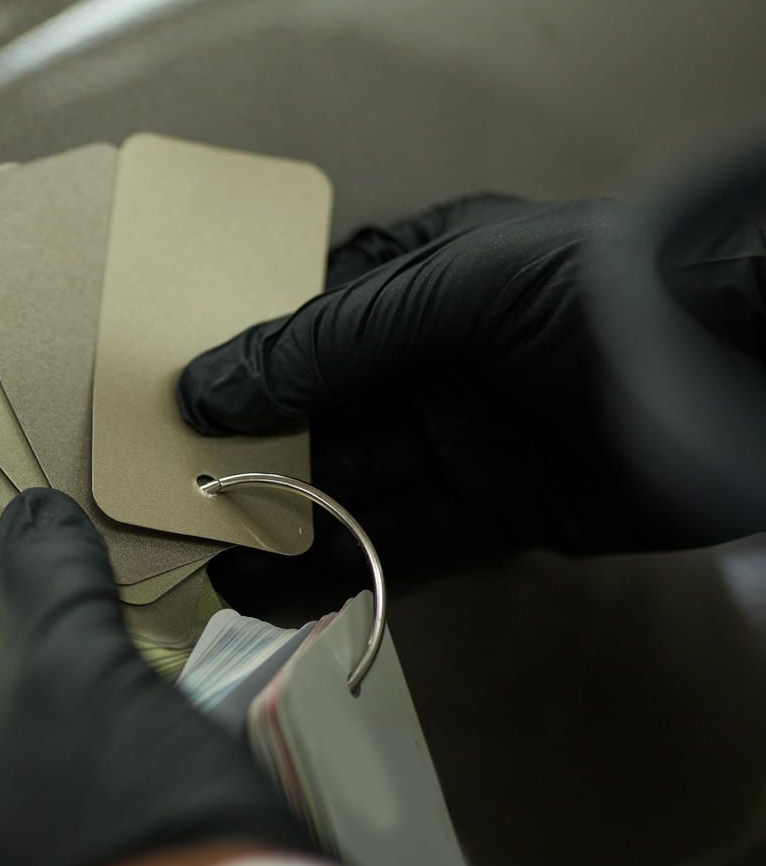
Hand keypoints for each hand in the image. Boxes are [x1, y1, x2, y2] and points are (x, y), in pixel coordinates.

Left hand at [0, 489, 308, 865]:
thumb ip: (48, 588)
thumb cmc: (123, 819)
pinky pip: (77, 864)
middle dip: (10, 704)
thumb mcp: (82, 676)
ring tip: (101, 691)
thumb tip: (33, 516)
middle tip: (43, 638)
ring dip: (62, 760)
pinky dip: (99, 816)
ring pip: (26, 818)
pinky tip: (141, 773)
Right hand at [177, 195, 765, 580]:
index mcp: (419, 275)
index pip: (301, 320)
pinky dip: (338, 567)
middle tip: (163, 500)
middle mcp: (433, 355)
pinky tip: (274, 590)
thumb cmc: (592, 296)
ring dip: (278, 521)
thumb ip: (324, 344)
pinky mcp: (499, 510)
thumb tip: (201, 388)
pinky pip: (401, 541)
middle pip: (317, 413)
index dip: (233, 362)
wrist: (743, 373)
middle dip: (244, 455)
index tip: (158, 408)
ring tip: (199, 559)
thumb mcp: (446, 294)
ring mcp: (464, 435)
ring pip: (349, 483)